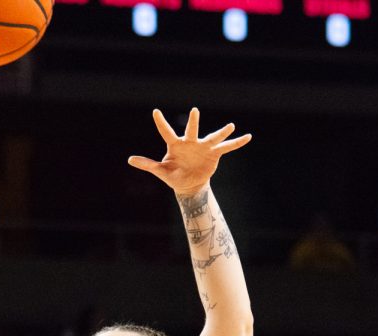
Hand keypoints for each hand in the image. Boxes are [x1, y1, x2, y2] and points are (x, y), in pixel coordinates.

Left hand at [128, 108, 250, 195]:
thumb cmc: (173, 174)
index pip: (166, 132)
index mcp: (176, 145)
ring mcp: (203, 146)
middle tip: (195, 110)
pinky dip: (237, 142)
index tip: (155, 112)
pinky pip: (227, 147)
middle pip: (192, 130)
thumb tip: (129, 159)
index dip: (161, 123)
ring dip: (222, 132)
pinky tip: (248, 136)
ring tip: (231, 125)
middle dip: (194, 122)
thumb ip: (147, 164)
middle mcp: (191, 142)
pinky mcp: (214, 153)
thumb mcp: (161, 171)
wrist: (189, 183)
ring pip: (213, 137)